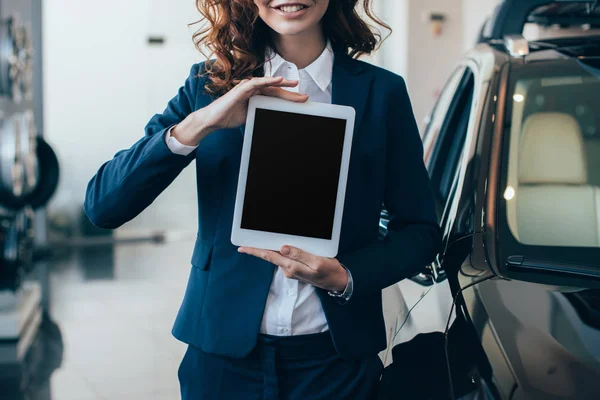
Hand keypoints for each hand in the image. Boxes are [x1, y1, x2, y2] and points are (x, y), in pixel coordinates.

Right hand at [172, 76, 307, 145]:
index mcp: (255, 95)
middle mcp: (252, 89)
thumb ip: (261, 112)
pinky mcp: (240, 89)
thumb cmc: (229, 116)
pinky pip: (256, 83)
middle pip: (275, 90)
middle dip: (290, 93)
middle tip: (304, 96)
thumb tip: (275, 115)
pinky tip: (278, 80)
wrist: (213, 119)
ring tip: (294, 84)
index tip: (301, 100)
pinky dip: (267, 81)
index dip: (288, 97)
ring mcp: (246, 88)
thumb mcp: (250, 115)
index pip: (275, 95)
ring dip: (282, 84)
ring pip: (267, 84)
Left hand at [238, 245, 347, 291]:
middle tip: (247, 239)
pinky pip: (287, 258)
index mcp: (291, 267)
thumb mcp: (317, 261)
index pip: (269, 256)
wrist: (337, 282)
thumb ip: (299, 255)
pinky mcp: (297, 269)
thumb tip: (283, 248)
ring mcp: (292, 270)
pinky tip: (282, 244)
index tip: (242, 248)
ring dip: (271, 248)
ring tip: (264, 237)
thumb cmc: (329, 271)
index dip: (255, 251)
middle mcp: (289, 269)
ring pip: (279, 256)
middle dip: (259, 248)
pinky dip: (282, 251)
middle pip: (271, 255)